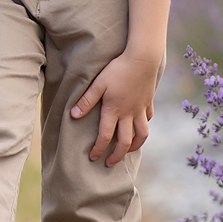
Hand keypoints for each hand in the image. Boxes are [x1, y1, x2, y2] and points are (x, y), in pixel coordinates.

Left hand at [70, 45, 160, 165]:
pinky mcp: (148, 102)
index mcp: (114, 110)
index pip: (106, 136)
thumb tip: (73, 116)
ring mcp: (140, 109)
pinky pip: (148, 119)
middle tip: (110, 163)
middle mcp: (129, 114)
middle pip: (125, 141)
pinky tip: (140, 126)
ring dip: (135, 145)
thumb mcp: (98, 83)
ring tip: (128, 150)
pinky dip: (144, 126)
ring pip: (142, 134)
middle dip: (117, 155)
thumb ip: (86, 100)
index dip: (99, 149)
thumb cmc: (118, 69)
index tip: (93, 158)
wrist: (143, 58)